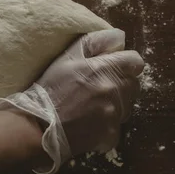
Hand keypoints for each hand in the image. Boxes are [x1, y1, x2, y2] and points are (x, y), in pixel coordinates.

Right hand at [0, 29, 144, 173]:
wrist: (39, 127)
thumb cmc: (50, 89)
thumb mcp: (66, 58)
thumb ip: (95, 43)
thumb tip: (119, 38)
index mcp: (105, 69)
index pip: (136, 62)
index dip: (125, 63)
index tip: (112, 68)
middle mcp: (114, 91)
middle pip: (134, 85)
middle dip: (121, 84)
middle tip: (98, 88)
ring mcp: (114, 115)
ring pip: (126, 106)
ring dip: (115, 105)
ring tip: (91, 106)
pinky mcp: (111, 135)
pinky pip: (116, 127)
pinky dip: (106, 126)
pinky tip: (88, 123)